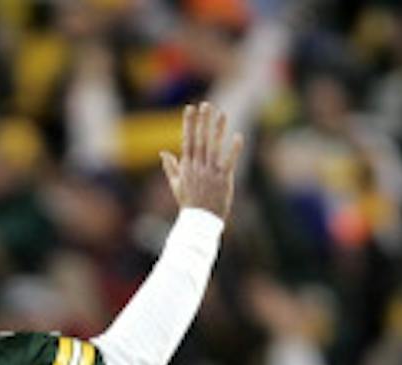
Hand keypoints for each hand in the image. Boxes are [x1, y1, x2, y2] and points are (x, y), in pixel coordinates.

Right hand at [161, 102, 241, 219]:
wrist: (199, 223)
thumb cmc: (189, 204)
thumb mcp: (176, 185)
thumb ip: (170, 167)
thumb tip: (163, 152)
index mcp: (186, 167)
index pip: (187, 140)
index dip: (189, 123)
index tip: (190, 108)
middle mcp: (198, 167)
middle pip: (200, 139)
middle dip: (202, 121)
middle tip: (206, 104)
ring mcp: (210, 173)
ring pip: (214, 147)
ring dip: (217, 129)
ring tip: (222, 113)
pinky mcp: (223, 179)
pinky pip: (229, 161)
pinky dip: (233, 149)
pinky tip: (238, 136)